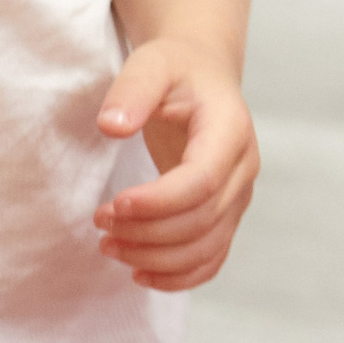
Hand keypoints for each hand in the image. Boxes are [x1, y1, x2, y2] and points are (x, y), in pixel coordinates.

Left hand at [93, 37, 260, 289]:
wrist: (203, 78)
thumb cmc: (176, 70)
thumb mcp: (151, 65)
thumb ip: (132, 91)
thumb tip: (111, 127)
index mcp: (230, 131)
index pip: (203, 181)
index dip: (160, 202)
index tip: (113, 205)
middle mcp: (244, 169)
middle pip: (202, 220)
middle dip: (147, 232)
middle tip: (99, 223)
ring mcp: (239, 196)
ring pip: (207, 247)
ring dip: (156, 258)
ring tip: (108, 246)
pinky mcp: (226, 215)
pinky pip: (212, 259)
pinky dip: (179, 277)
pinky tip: (140, 275)